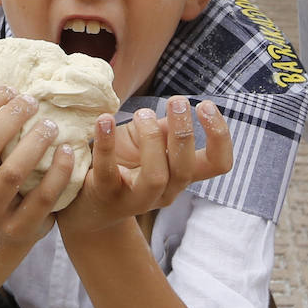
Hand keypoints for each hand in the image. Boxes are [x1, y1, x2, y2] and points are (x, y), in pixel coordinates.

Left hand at [57, 95, 233, 238]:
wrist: (87, 206)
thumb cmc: (123, 164)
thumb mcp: (148, 144)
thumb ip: (164, 130)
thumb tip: (177, 108)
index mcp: (182, 175)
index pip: (218, 164)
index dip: (220, 136)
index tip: (206, 105)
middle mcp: (166, 191)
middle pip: (186, 168)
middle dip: (184, 131)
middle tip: (177, 101)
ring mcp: (136, 198)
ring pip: (156, 176)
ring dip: (151, 139)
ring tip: (142, 113)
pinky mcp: (106, 195)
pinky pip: (108, 170)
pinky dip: (106, 143)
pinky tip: (104, 119)